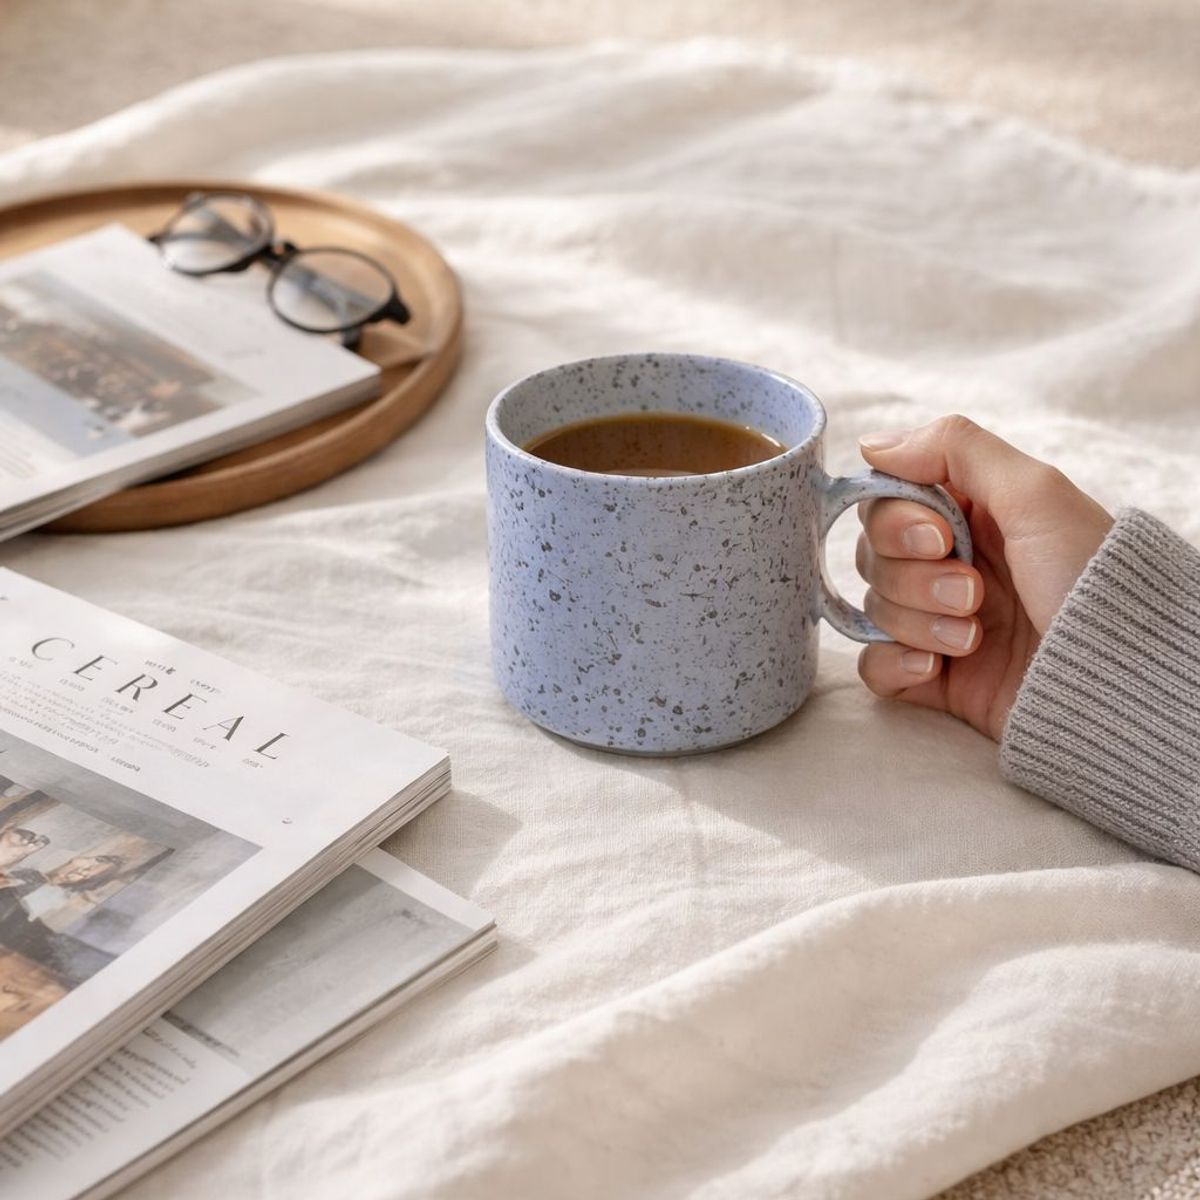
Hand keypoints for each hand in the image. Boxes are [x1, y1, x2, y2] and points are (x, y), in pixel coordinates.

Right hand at [855, 416, 1113, 740]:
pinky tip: (935, 668)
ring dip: (919, 622)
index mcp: (972, 517)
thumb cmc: (1090, 580)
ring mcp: (939, 622)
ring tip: (975, 637)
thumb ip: (955, 449)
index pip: (887, 504)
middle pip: (875, 557)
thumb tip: (872, 444)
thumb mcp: (1036, 494)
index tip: (940, 537)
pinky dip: (894, 664)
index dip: (897, 521)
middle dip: (915, 577)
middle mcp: (951, 565)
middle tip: (973, 593)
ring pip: (876, 609)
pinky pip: (875, 665)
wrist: (1117, 680)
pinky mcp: (935, 676)